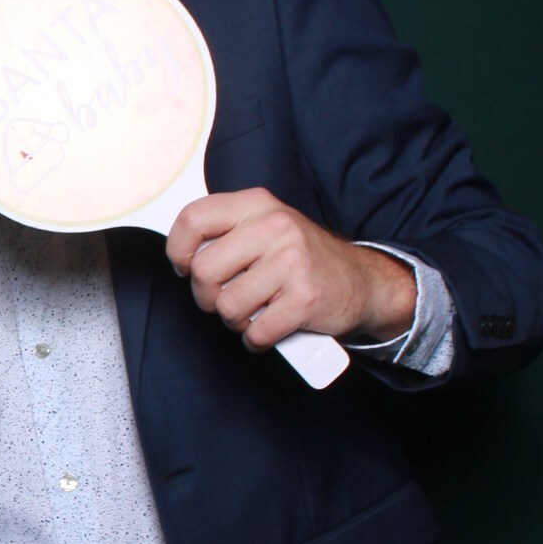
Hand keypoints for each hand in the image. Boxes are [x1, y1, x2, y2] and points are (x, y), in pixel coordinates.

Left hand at [166, 188, 415, 349]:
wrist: (363, 282)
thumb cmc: (301, 260)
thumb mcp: (264, 228)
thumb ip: (225, 234)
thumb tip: (184, 258)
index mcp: (257, 204)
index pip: (193, 219)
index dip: (179, 250)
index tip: (186, 267)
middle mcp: (275, 226)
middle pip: (204, 271)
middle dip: (208, 296)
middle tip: (228, 297)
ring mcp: (292, 261)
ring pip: (226, 306)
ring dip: (235, 320)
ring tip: (256, 311)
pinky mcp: (305, 298)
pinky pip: (255, 331)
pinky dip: (257, 339)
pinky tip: (270, 327)